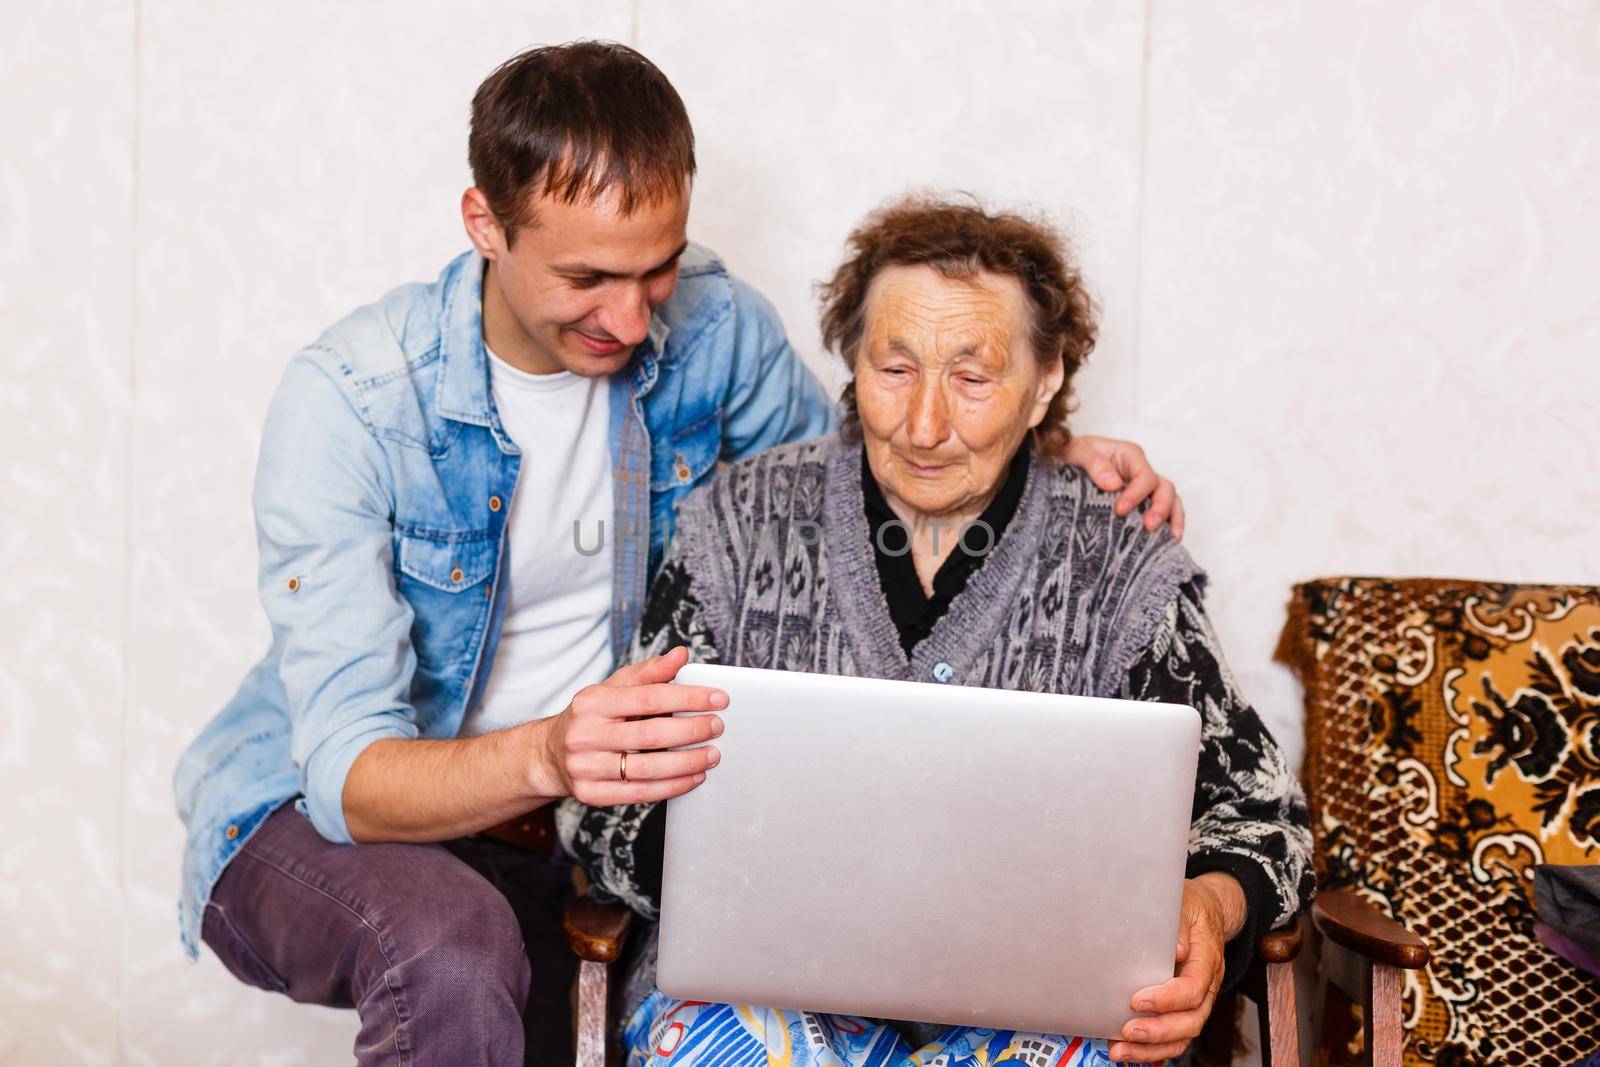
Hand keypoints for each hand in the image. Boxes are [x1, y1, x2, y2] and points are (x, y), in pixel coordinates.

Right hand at [530, 646, 725, 805]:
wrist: (550, 754)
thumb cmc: (592, 717)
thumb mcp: (613, 688)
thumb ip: (649, 672)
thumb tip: (681, 655)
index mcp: (592, 702)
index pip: (648, 697)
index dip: (687, 698)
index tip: (718, 699)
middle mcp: (585, 734)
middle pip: (650, 734)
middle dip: (691, 731)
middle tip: (717, 727)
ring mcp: (586, 768)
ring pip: (647, 769)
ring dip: (687, 763)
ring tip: (711, 755)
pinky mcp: (591, 794)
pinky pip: (640, 793)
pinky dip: (672, 786)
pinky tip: (693, 777)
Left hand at [1058, 435, 1184, 539]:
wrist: (1065, 461)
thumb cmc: (1072, 453)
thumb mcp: (1075, 451)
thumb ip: (1093, 462)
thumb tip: (1114, 484)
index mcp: (1129, 455)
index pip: (1143, 475)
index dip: (1136, 493)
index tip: (1120, 510)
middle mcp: (1141, 470)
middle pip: (1163, 487)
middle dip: (1160, 507)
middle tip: (1149, 527)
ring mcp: (1143, 487)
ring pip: (1170, 498)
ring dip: (1172, 517)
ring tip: (1170, 538)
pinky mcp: (1142, 501)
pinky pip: (1165, 510)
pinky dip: (1171, 523)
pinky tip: (1170, 540)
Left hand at [1108, 873, 1246, 1063]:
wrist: (1208, 910)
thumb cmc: (1191, 907)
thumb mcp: (1185, 904)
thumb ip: (1178, 926)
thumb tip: (1176, 950)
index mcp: (1208, 960)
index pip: (1193, 989)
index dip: (1167, 999)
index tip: (1137, 1000)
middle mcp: (1207, 986)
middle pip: (1191, 1021)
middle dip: (1158, 1032)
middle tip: (1127, 1032)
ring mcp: (1198, 1001)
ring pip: (1183, 1035)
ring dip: (1152, 1049)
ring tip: (1120, 1051)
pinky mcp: (1184, 1008)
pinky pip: (1174, 1036)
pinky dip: (1153, 1049)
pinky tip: (1129, 1051)